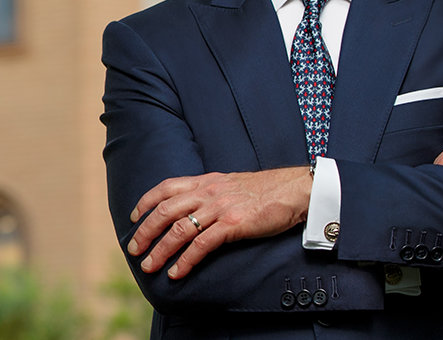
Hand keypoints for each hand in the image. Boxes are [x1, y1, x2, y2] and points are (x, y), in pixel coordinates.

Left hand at [127, 167, 311, 279]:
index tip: (135, 217)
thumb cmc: (269, 190)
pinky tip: (177, 273)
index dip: (146, 202)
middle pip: (166, 210)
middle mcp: (210, 191)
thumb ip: (214, 192)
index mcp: (209, 180)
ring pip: (179, 229)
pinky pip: (202, 244)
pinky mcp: (234, 224)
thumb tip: (197, 206)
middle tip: (135, 251)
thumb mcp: (234, 183)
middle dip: (145, 232)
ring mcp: (221, 207)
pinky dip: (186, 261)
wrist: (296, 189)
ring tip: (150, 267)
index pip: (167, 186)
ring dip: (160, 250)